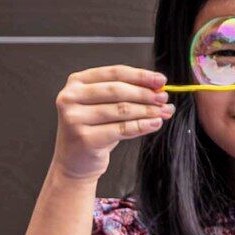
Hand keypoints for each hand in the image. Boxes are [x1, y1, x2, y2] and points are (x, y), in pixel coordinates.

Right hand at [51, 65, 175, 187]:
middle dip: (145, 94)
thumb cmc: (93, 129)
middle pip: (117, 90)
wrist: (74, 161)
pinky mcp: (84, 139)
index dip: (140, 76)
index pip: (114, 73)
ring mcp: (74, 119)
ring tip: (163, 111)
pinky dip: (141, 126)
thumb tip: (158, 87)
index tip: (161, 80)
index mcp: (76, 82)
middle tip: (163, 98)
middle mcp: (71, 97)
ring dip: (147, 110)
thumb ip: (127, 93)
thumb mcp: (104, 105)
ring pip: (121, 110)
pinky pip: (121, 129)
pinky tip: (154, 124)